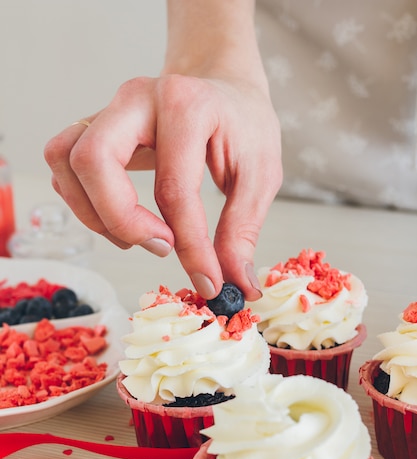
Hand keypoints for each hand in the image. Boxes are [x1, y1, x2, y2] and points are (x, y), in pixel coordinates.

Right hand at [44, 73, 281, 299]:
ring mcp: (110, 109)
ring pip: (65, 159)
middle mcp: (138, 99)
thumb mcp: (261, 176)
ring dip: (94, 212)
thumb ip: (242, 231)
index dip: (190, 247)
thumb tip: (236, 285)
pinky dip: (83, 199)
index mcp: (187, 106)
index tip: (208, 281)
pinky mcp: (96, 126)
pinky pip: (64, 162)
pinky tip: (119, 216)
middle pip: (92, 160)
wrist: (224, 88)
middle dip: (120, 220)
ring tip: (138, 235)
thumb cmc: (243, 126)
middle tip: (161, 246)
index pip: (173, 189)